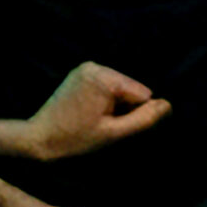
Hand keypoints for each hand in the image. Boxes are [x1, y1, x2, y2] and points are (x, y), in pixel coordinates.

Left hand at [6, 62, 171, 162]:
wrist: (38, 139)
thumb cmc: (75, 140)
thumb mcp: (113, 134)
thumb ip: (143, 119)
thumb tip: (168, 105)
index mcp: (104, 77)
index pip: (141, 94)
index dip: (132, 116)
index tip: (112, 128)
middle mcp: (96, 65)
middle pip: (130, 89)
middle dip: (123, 108)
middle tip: (102, 126)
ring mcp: (86, 67)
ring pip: (119, 88)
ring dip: (114, 105)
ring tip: (94, 121)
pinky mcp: (80, 73)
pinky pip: (105, 85)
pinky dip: (104, 100)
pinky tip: (89, 113)